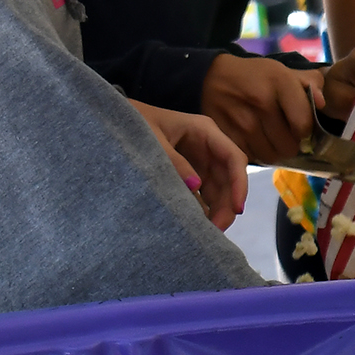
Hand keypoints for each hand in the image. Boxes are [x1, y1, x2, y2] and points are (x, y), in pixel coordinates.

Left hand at [132, 100, 249, 228]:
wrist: (115, 122)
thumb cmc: (134, 122)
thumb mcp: (151, 138)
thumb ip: (172, 160)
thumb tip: (195, 187)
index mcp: (204, 131)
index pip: (234, 158)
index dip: (239, 183)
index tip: (237, 209)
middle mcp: (208, 147)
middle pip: (229, 179)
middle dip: (227, 205)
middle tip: (217, 230)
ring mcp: (200, 161)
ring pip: (218, 190)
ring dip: (217, 211)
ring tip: (207, 232)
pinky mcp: (190, 174)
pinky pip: (202, 194)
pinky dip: (202, 210)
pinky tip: (196, 225)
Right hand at [198, 54, 324, 163]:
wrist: (211, 77)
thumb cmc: (255, 76)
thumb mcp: (282, 71)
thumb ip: (309, 83)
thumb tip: (322, 103)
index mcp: (280, 82)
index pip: (304, 124)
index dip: (307, 133)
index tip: (303, 130)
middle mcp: (261, 102)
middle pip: (289, 145)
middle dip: (292, 144)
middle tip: (286, 136)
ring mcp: (242, 121)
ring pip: (272, 156)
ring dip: (275, 152)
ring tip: (271, 139)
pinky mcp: (227, 135)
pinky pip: (253, 158)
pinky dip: (257, 154)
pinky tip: (256, 141)